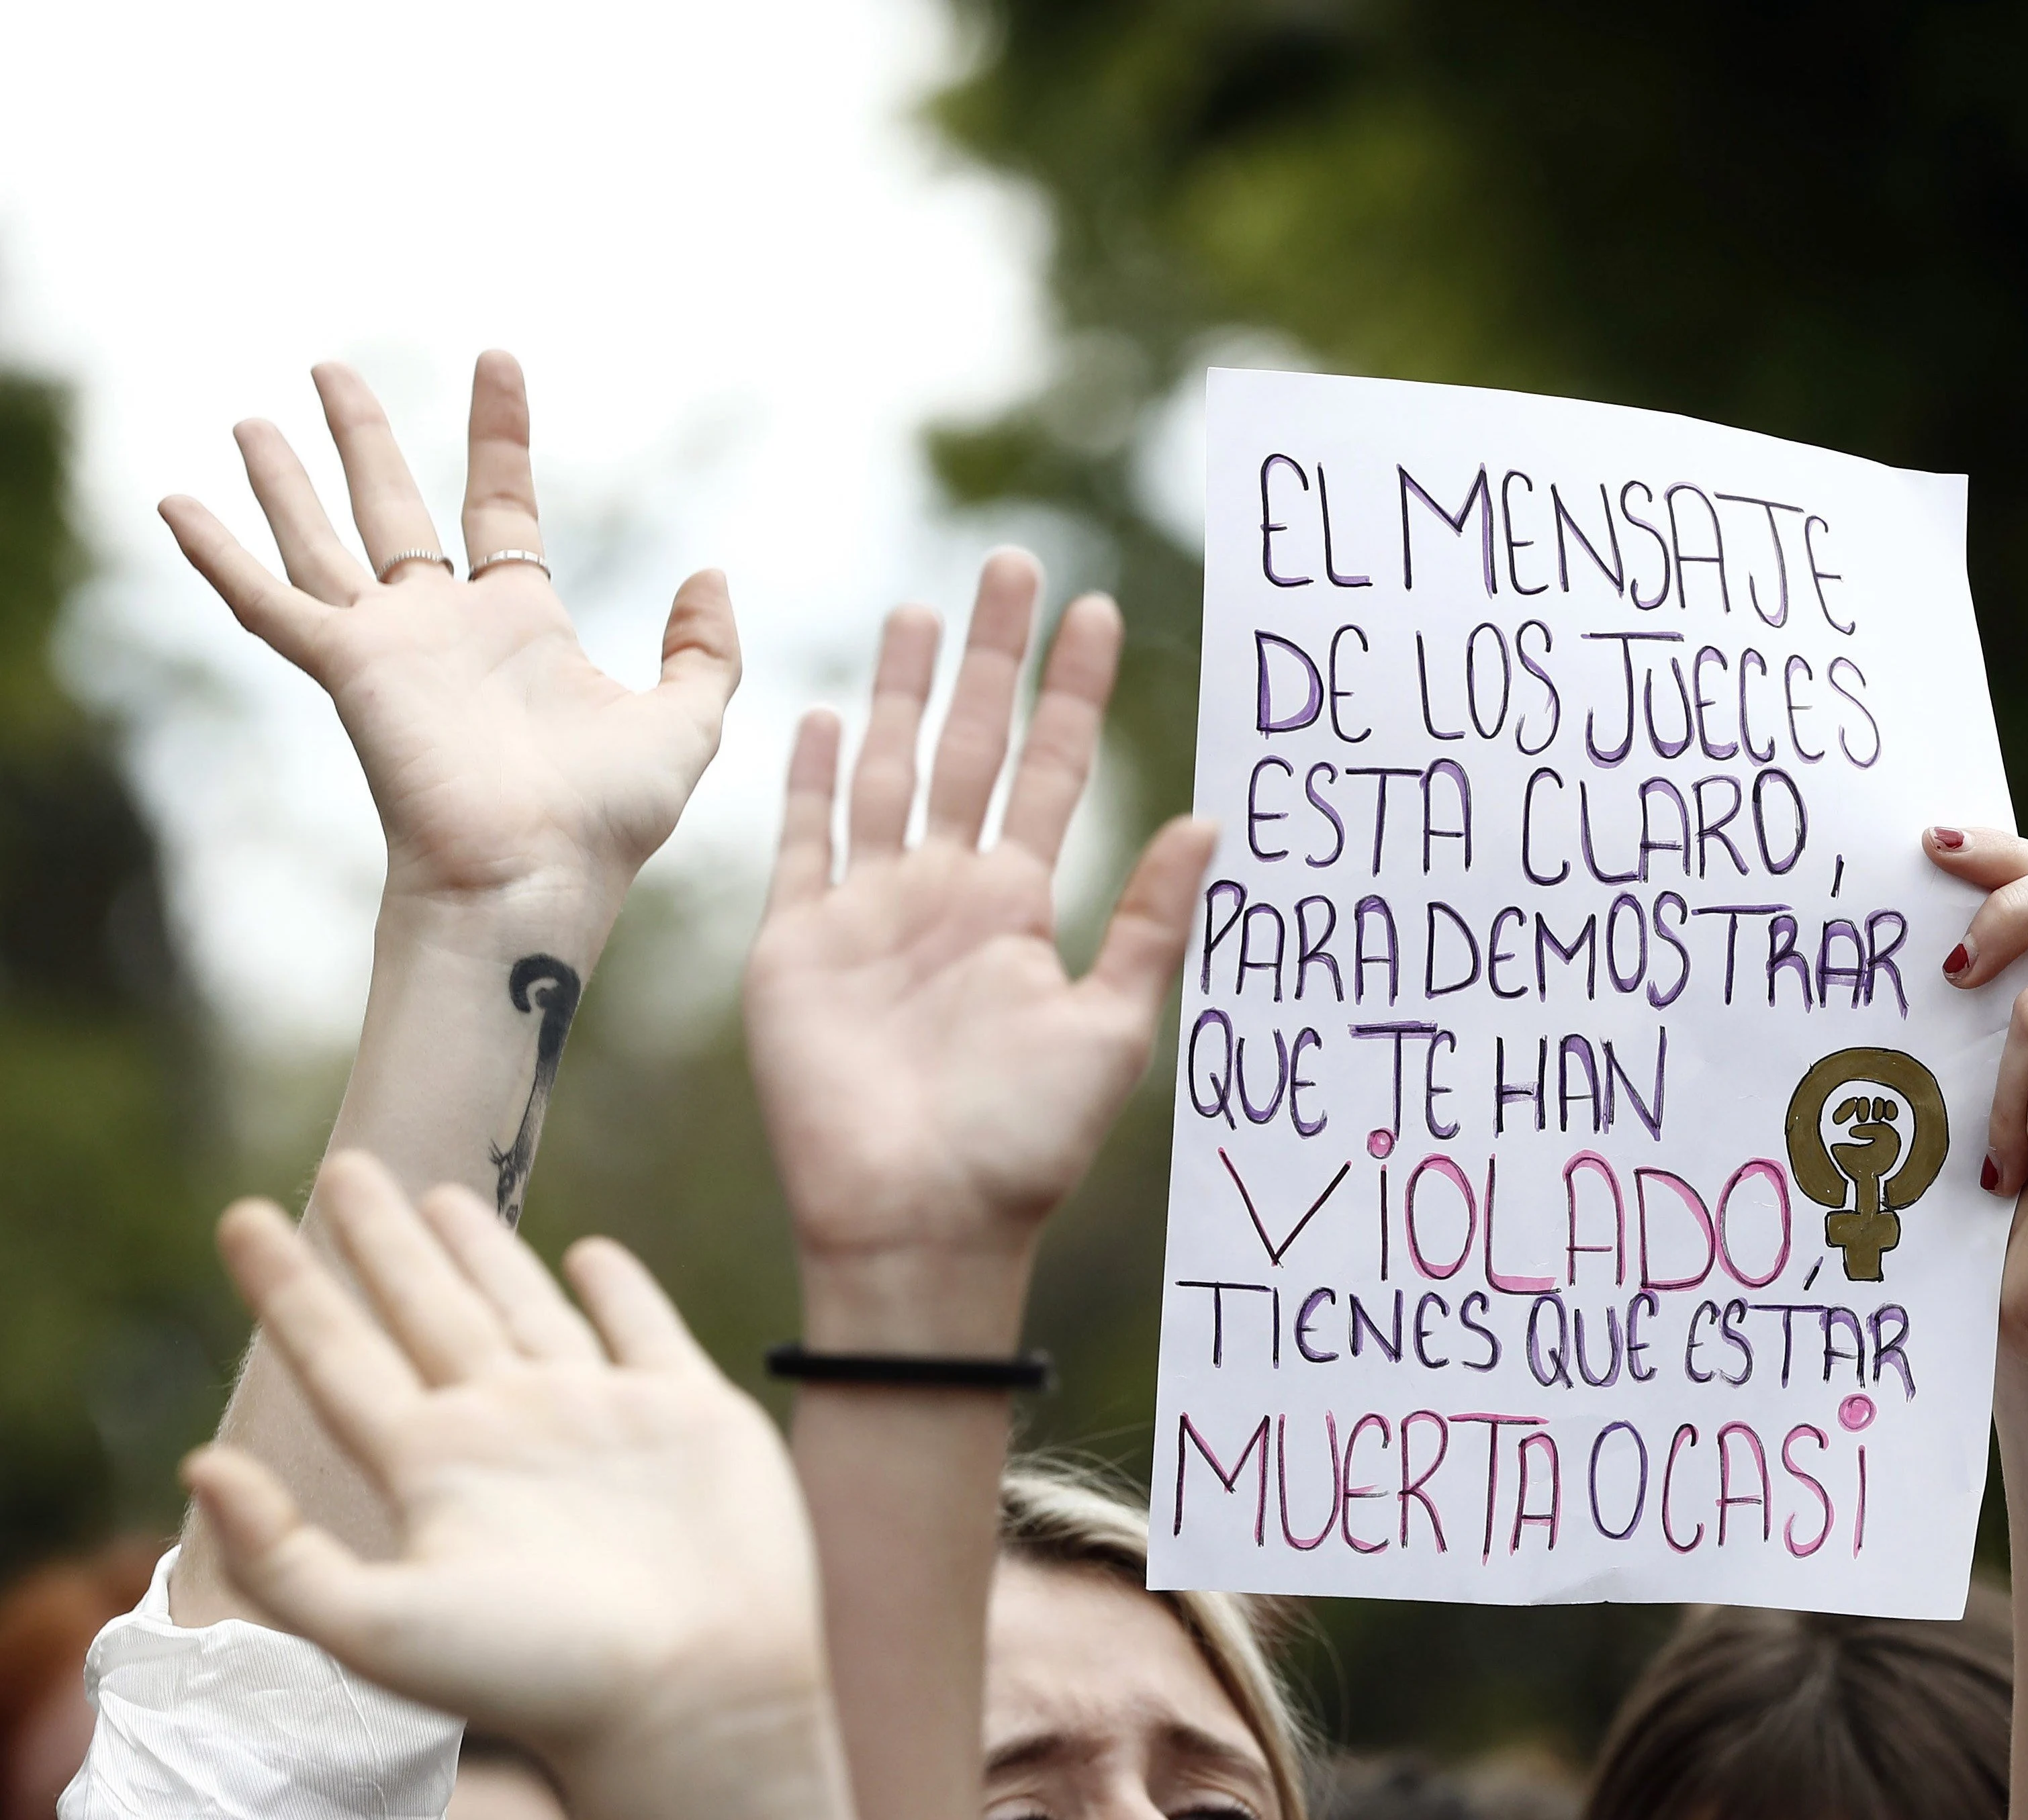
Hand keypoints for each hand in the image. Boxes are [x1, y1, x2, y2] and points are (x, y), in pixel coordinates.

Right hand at [158, 354, 738, 911]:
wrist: (536, 874)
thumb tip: (708, 572)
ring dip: (285, 480)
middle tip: (330, 367)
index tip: (496, 362)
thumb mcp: (686, 721)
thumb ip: (706, 649)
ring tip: (254, 417)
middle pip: (394, 507)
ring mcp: (390, 645)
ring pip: (322, 540)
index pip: (501, 503)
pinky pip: (268, 602)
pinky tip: (174, 504)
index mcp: (523, 626)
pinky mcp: (346, 670)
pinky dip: (219, 554)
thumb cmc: (607, 818)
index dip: (498, 434)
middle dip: (363, 437)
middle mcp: (446, 625)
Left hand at [183, 1154, 848, 1819]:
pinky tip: (592, 1254)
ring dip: (482, 1251)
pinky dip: (618, 1286)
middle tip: (340, 1167)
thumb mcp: (380, 1627)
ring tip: (442, 1195)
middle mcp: (506, 1430)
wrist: (694, 1690)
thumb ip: (284, 1557)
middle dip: (378, 1239)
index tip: (237, 1219)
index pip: (338, 1358)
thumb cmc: (543, 1676)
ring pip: (523, 1306)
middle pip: (424, 1309)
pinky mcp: (687, 1410)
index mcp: (433, 1470)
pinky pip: (642, 1327)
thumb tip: (198, 1466)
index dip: (286, 1289)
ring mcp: (598, 1414)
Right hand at [743, 552, 1215, 1276]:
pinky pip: (805, 844)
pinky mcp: (799, 946)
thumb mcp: (1114, 1026)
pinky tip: (830, 715)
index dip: (1071, 695)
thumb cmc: (1023, 1144)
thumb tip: (1212, 819)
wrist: (920, 1222)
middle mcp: (947, 896)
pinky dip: (813, 780)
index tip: (1098, 612)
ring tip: (923, 607)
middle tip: (1014, 564)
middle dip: (991, 659)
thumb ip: (1154, 921)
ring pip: (889, 772)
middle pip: (971, 746)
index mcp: (1020, 910)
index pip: (1051, 772)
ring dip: (905, 692)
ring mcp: (870, 914)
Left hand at [1932, 832, 2027, 1384]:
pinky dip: (2019, 1128)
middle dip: (2014, 908)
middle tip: (1950, 973)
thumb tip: (1933, 889)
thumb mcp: (1988, 1071)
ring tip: (2016, 1159)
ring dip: (1997, 1091)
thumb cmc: (1998, 1202)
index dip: (2018, 852)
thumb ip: (1995, 990)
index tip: (1934, 844)